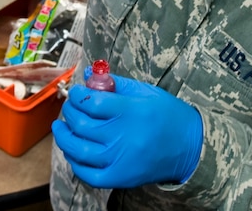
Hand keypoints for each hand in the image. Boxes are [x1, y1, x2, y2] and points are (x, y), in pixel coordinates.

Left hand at [52, 74, 202, 188]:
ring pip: (78, 150)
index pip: (91, 103)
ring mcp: (120, 160)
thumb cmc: (167, 115)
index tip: (76, 92)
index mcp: (130, 112)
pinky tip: (72, 151)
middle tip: (70, 106)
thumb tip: (87, 75)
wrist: (190, 147)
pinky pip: (88, 174)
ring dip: (64, 137)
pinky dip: (75, 163)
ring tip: (60, 127)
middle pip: (81, 125)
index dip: (78, 96)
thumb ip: (115, 83)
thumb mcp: (144, 92)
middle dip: (69, 112)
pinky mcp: (120, 178)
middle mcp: (122, 137)